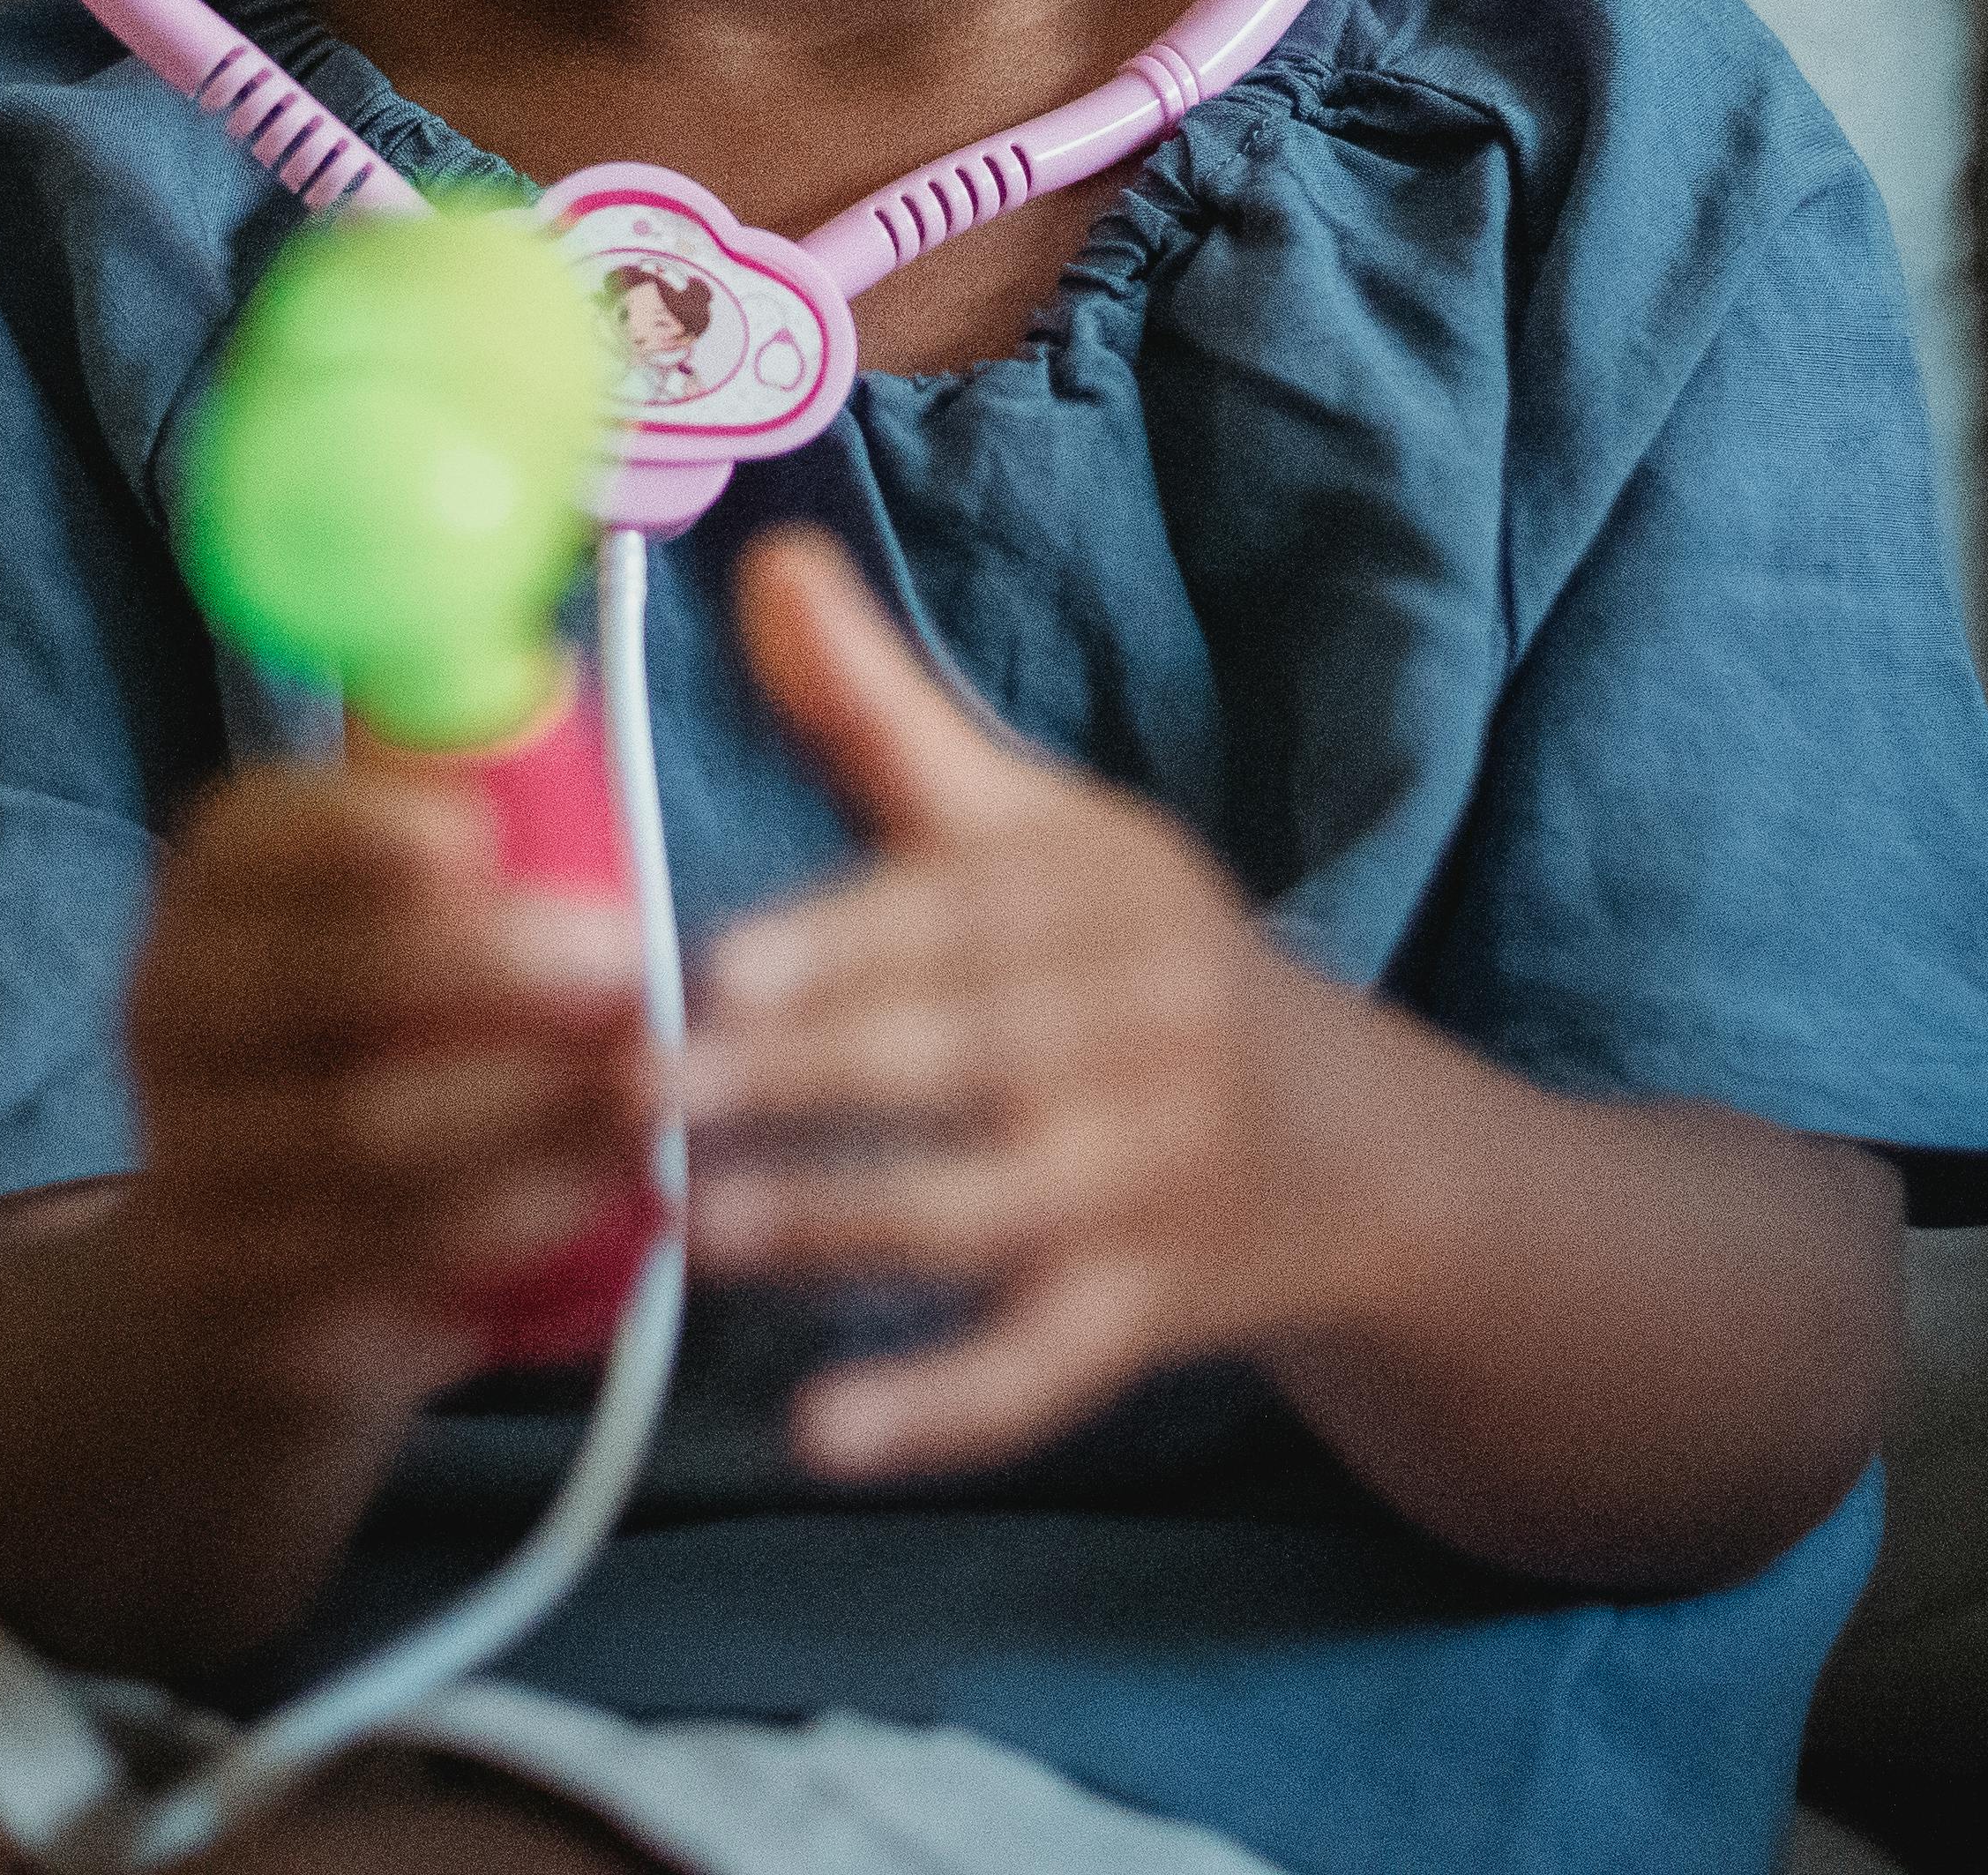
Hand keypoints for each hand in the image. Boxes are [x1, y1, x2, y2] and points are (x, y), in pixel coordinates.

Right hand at [115, 750, 653, 1410]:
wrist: (233, 1262)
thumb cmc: (360, 1039)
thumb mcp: (371, 920)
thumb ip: (451, 835)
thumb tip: (567, 712)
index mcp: (208, 892)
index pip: (265, 838)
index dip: (370, 832)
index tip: (486, 840)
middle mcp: (168, 1012)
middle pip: (329, 986)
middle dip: (496, 975)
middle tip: (637, 978)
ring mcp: (186, 1163)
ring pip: (368, 1146)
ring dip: (532, 1125)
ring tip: (650, 1106)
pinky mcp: (231, 1300)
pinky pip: (380, 1271)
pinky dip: (507, 1243)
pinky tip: (601, 1213)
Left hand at [677, 529, 1350, 1479]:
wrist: (1351, 1145)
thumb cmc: (1134, 962)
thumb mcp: (1036, 824)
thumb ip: (883, 712)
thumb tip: (760, 554)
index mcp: (1093, 896)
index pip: (961, 915)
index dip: (840, 941)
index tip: (715, 965)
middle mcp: (1136, 1029)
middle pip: (960, 1056)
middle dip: (799, 1080)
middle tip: (636, 1099)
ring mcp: (1147, 1179)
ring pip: (987, 1208)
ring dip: (845, 1222)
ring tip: (702, 1230)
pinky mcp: (1146, 1312)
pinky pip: (1041, 1368)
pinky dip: (941, 1407)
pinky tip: (822, 1434)